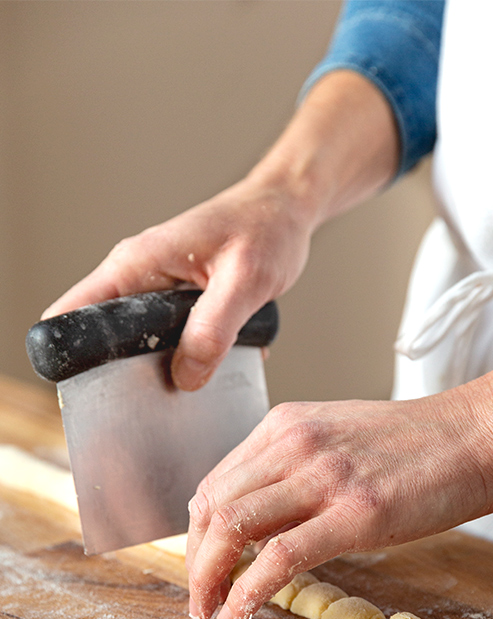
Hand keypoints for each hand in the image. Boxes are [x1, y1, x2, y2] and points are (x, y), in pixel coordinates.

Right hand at [42, 177, 312, 389]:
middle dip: (119, 372)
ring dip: (159, 367)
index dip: (69, 352)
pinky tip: (214, 364)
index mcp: (136, 264)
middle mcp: (137, 275)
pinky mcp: (176, 301)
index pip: (72, 311)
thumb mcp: (245, 281)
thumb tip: (186, 377)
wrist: (286, 210)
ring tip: (192, 380)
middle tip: (155, 396)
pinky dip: (185, 357)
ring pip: (136, 342)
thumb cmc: (267, 228)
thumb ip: (214, 330)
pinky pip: (166, 339)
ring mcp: (155, 288)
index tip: (92, 391)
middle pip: (101, 336)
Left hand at [186, 382, 492, 618]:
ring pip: (233, 528)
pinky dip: (247, 591)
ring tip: (210, 612)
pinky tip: (239, 615)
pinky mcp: (356, 512)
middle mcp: (295, 443)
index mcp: (287, 425)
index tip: (202, 565)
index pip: (216, 483)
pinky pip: (279, 557)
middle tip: (198, 598)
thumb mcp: (341, 437)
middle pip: (213, 507)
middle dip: (195, 560)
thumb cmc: (419, 443)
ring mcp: (325, 476)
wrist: (480, 433)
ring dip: (209, 578)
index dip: (197, 533)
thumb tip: (263, 521)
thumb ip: (295, 469)